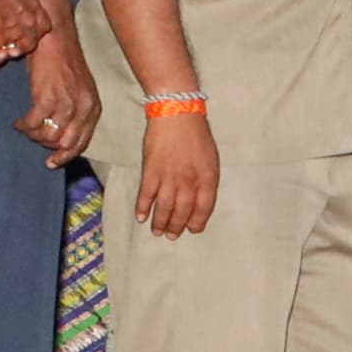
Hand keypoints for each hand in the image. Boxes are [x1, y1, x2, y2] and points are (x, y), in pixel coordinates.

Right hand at [0, 0, 50, 65]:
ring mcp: (10, 34)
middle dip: (23, 43)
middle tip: (12, 41)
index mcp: (32, 6)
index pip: (44, 25)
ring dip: (7, 50)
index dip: (36, 29)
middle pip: (31, 42)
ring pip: (15, 51)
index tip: (28, 28)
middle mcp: (25, 23)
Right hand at [21, 27, 101, 163]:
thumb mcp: (79, 90)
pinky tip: (19, 121)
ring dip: (33, 135)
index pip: (82, 142)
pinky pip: (32, 124)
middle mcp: (82, 108)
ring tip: (26, 125)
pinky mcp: (46, 98)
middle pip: (63, 143)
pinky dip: (23, 126)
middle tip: (34, 136)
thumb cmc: (64, 64)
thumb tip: (60, 136)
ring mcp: (65, 103)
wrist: (56, 39)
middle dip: (46, 145)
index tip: (51, 162)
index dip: (65, 155)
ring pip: (47, 136)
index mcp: (93, 107)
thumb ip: (75, 111)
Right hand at [138, 102, 221, 236]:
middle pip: (182, 211)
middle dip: (177, 226)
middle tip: (171, 236)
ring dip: (160, 222)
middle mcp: (189, 180)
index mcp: (207, 176)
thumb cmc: (196, 135)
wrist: (177, 115)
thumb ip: (205, 180)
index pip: (204, 207)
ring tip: (157, 231)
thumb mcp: (210, 158)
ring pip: (164, 207)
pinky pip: (146, 195)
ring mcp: (169, 177)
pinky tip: (141, 217)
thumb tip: (198, 200)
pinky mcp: (150, 171)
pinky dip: (143, 208)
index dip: (198, 221)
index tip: (193, 230)